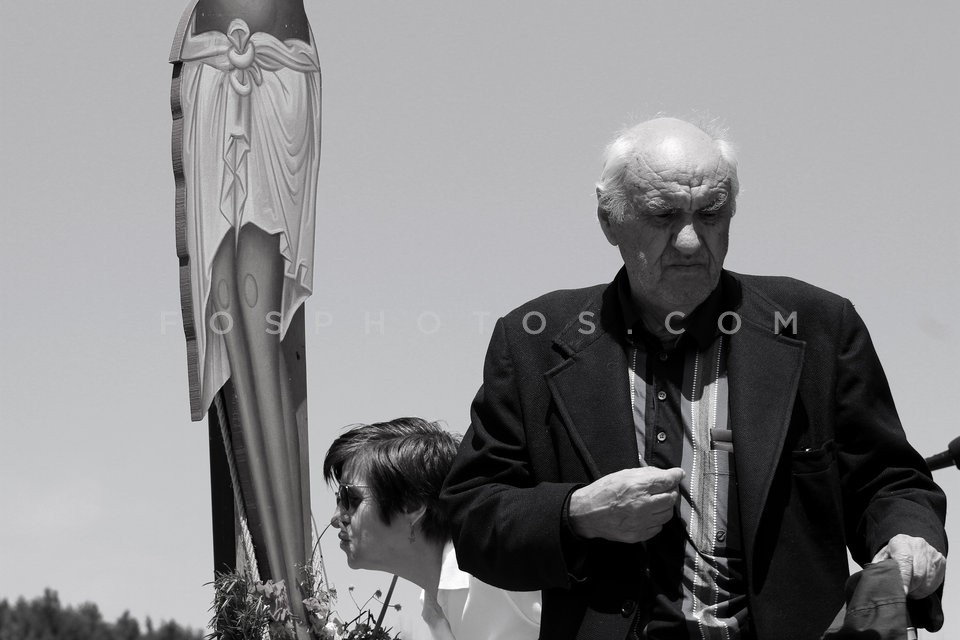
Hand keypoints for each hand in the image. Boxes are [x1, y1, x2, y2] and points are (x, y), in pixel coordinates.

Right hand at [568, 467, 683, 542]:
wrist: (587, 513)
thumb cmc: (604, 491)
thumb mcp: (623, 474)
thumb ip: (646, 473)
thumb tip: (667, 473)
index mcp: (637, 487)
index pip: (667, 481)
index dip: (675, 476)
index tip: (678, 474)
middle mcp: (642, 505)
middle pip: (671, 498)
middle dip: (671, 491)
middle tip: (665, 488)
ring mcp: (641, 522)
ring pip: (667, 514)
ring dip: (665, 506)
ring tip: (655, 501)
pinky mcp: (639, 535)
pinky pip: (658, 527)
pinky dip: (656, 519)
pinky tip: (647, 514)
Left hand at [871, 534, 945, 598]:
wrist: (909, 545)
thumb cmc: (893, 554)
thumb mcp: (882, 557)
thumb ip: (878, 567)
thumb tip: (876, 580)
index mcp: (901, 542)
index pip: (905, 561)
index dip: (904, 578)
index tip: (902, 591)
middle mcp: (918, 545)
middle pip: (918, 574)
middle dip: (910, 587)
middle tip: (903, 593)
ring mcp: (932, 553)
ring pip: (927, 580)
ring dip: (918, 591)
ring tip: (909, 591)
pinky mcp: (940, 561)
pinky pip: (935, 582)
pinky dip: (925, 590)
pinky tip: (917, 589)